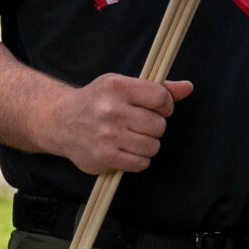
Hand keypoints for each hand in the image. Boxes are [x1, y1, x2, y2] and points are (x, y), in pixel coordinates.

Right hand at [45, 74, 193, 174]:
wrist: (61, 122)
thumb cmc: (97, 101)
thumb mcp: (122, 86)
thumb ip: (157, 88)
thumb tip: (188, 87)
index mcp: (117, 87)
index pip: (160, 97)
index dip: (165, 105)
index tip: (157, 108)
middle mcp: (111, 110)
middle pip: (159, 125)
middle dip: (154, 126)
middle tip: (138, 124)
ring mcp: (108, 135)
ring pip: (153, 146)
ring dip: (147, 145)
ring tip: (131, 137)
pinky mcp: (105, 157)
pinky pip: (141, 163)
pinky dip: (138, 159)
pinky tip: (126, 150)